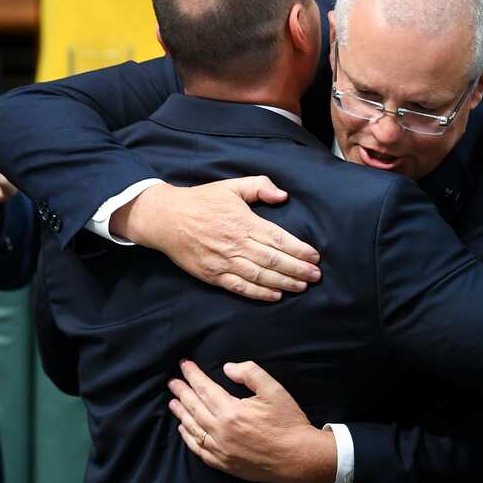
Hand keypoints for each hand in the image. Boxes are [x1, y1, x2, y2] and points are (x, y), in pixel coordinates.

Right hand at [111, 178, 320, 301]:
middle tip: (316, 276)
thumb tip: (282, 195)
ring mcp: (224, 261)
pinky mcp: (213, 275)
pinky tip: (275, 296)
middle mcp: (236, 243)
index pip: (278, 238)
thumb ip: (258, 186)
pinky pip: (240, 287)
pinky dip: (259, 294)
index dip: (299, 249)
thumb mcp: (230, 186)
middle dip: (298, 270)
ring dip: (284, 283)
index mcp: (243, 221)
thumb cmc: (201, 201)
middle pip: (273, 260)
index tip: (315, 257)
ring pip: (260, 276)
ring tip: (302, 287)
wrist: (166, 218)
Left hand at [167, 359, 335, 482]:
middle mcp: (221, 432)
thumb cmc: (288, 422)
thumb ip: (250, 373)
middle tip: (172, 382)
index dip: (192, 375)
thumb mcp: (274, 390)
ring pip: (193, 429)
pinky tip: (184, 429)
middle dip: (181, 392)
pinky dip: (188, 438)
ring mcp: (221, 450)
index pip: (204, 388)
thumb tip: (227, 367)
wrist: (298, 458)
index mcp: (232, 411)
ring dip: (181, 414)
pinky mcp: (225, 464)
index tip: (184, 364)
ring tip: (173, 402)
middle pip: (194, 408)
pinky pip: (199, 450)